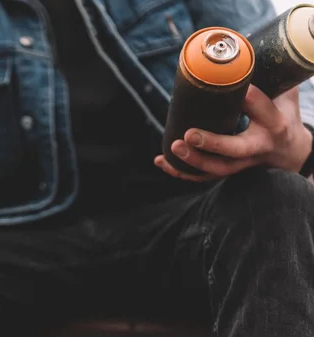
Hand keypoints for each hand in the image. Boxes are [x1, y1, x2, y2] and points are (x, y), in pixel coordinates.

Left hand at [154, 85, 312, 181]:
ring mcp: (242, 163)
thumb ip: (268, 76)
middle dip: (212, 143)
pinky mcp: (228, 170)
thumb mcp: (283, 96)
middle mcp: (258, 147)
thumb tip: (244, 46)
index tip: (235, 86)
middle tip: (189, 134)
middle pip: (235, 149)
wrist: (290, 152)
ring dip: (192, 161)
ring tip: (173, 147)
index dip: (249, 99)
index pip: (261, 110)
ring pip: (217, 168)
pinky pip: (203, 176)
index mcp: (274, 124)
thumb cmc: (282, 116)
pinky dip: (180, 171)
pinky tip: (160, 161)